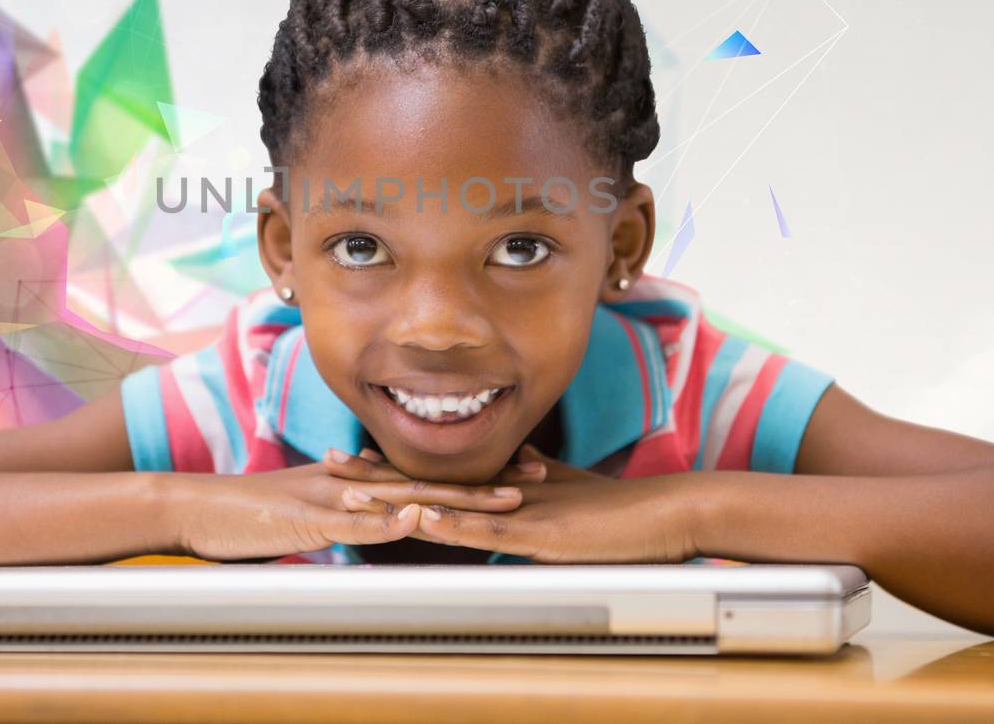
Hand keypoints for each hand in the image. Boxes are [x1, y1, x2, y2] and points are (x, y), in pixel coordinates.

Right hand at [165, 457, 535, 561]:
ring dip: (457, 497)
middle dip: (484, 481)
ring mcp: (332, 498)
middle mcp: (351, 482)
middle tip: (537, 477)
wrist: (195, 510)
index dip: (468, 477)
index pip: (420, 477)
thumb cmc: (246, 519)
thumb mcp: (307, 516)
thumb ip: (345, 513)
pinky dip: (387, 520)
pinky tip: (420, 518)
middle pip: (429, 479)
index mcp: (353, 483)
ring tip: (505, 497)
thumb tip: (379, 515)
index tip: (514, 474)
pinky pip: (355, 521)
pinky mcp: (310, 518)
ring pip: (405, 495)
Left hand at [331, 443, 698, 563]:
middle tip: (330, 464)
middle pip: (429, 483)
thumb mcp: (565, 493)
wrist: (663, 515)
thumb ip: (535, 479)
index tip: (353, 459)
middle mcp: (504, 494)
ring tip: (354, 495)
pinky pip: (490, 531)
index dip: (394, 468)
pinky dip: (456, 525)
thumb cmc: (619, 509)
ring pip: (449, 503)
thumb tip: (515, 467)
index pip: (438, 476)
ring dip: (399, 499)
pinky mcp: (541, 534)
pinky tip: (425, 519)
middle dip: (378, 477)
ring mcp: (520, 513)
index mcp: (504, 487)